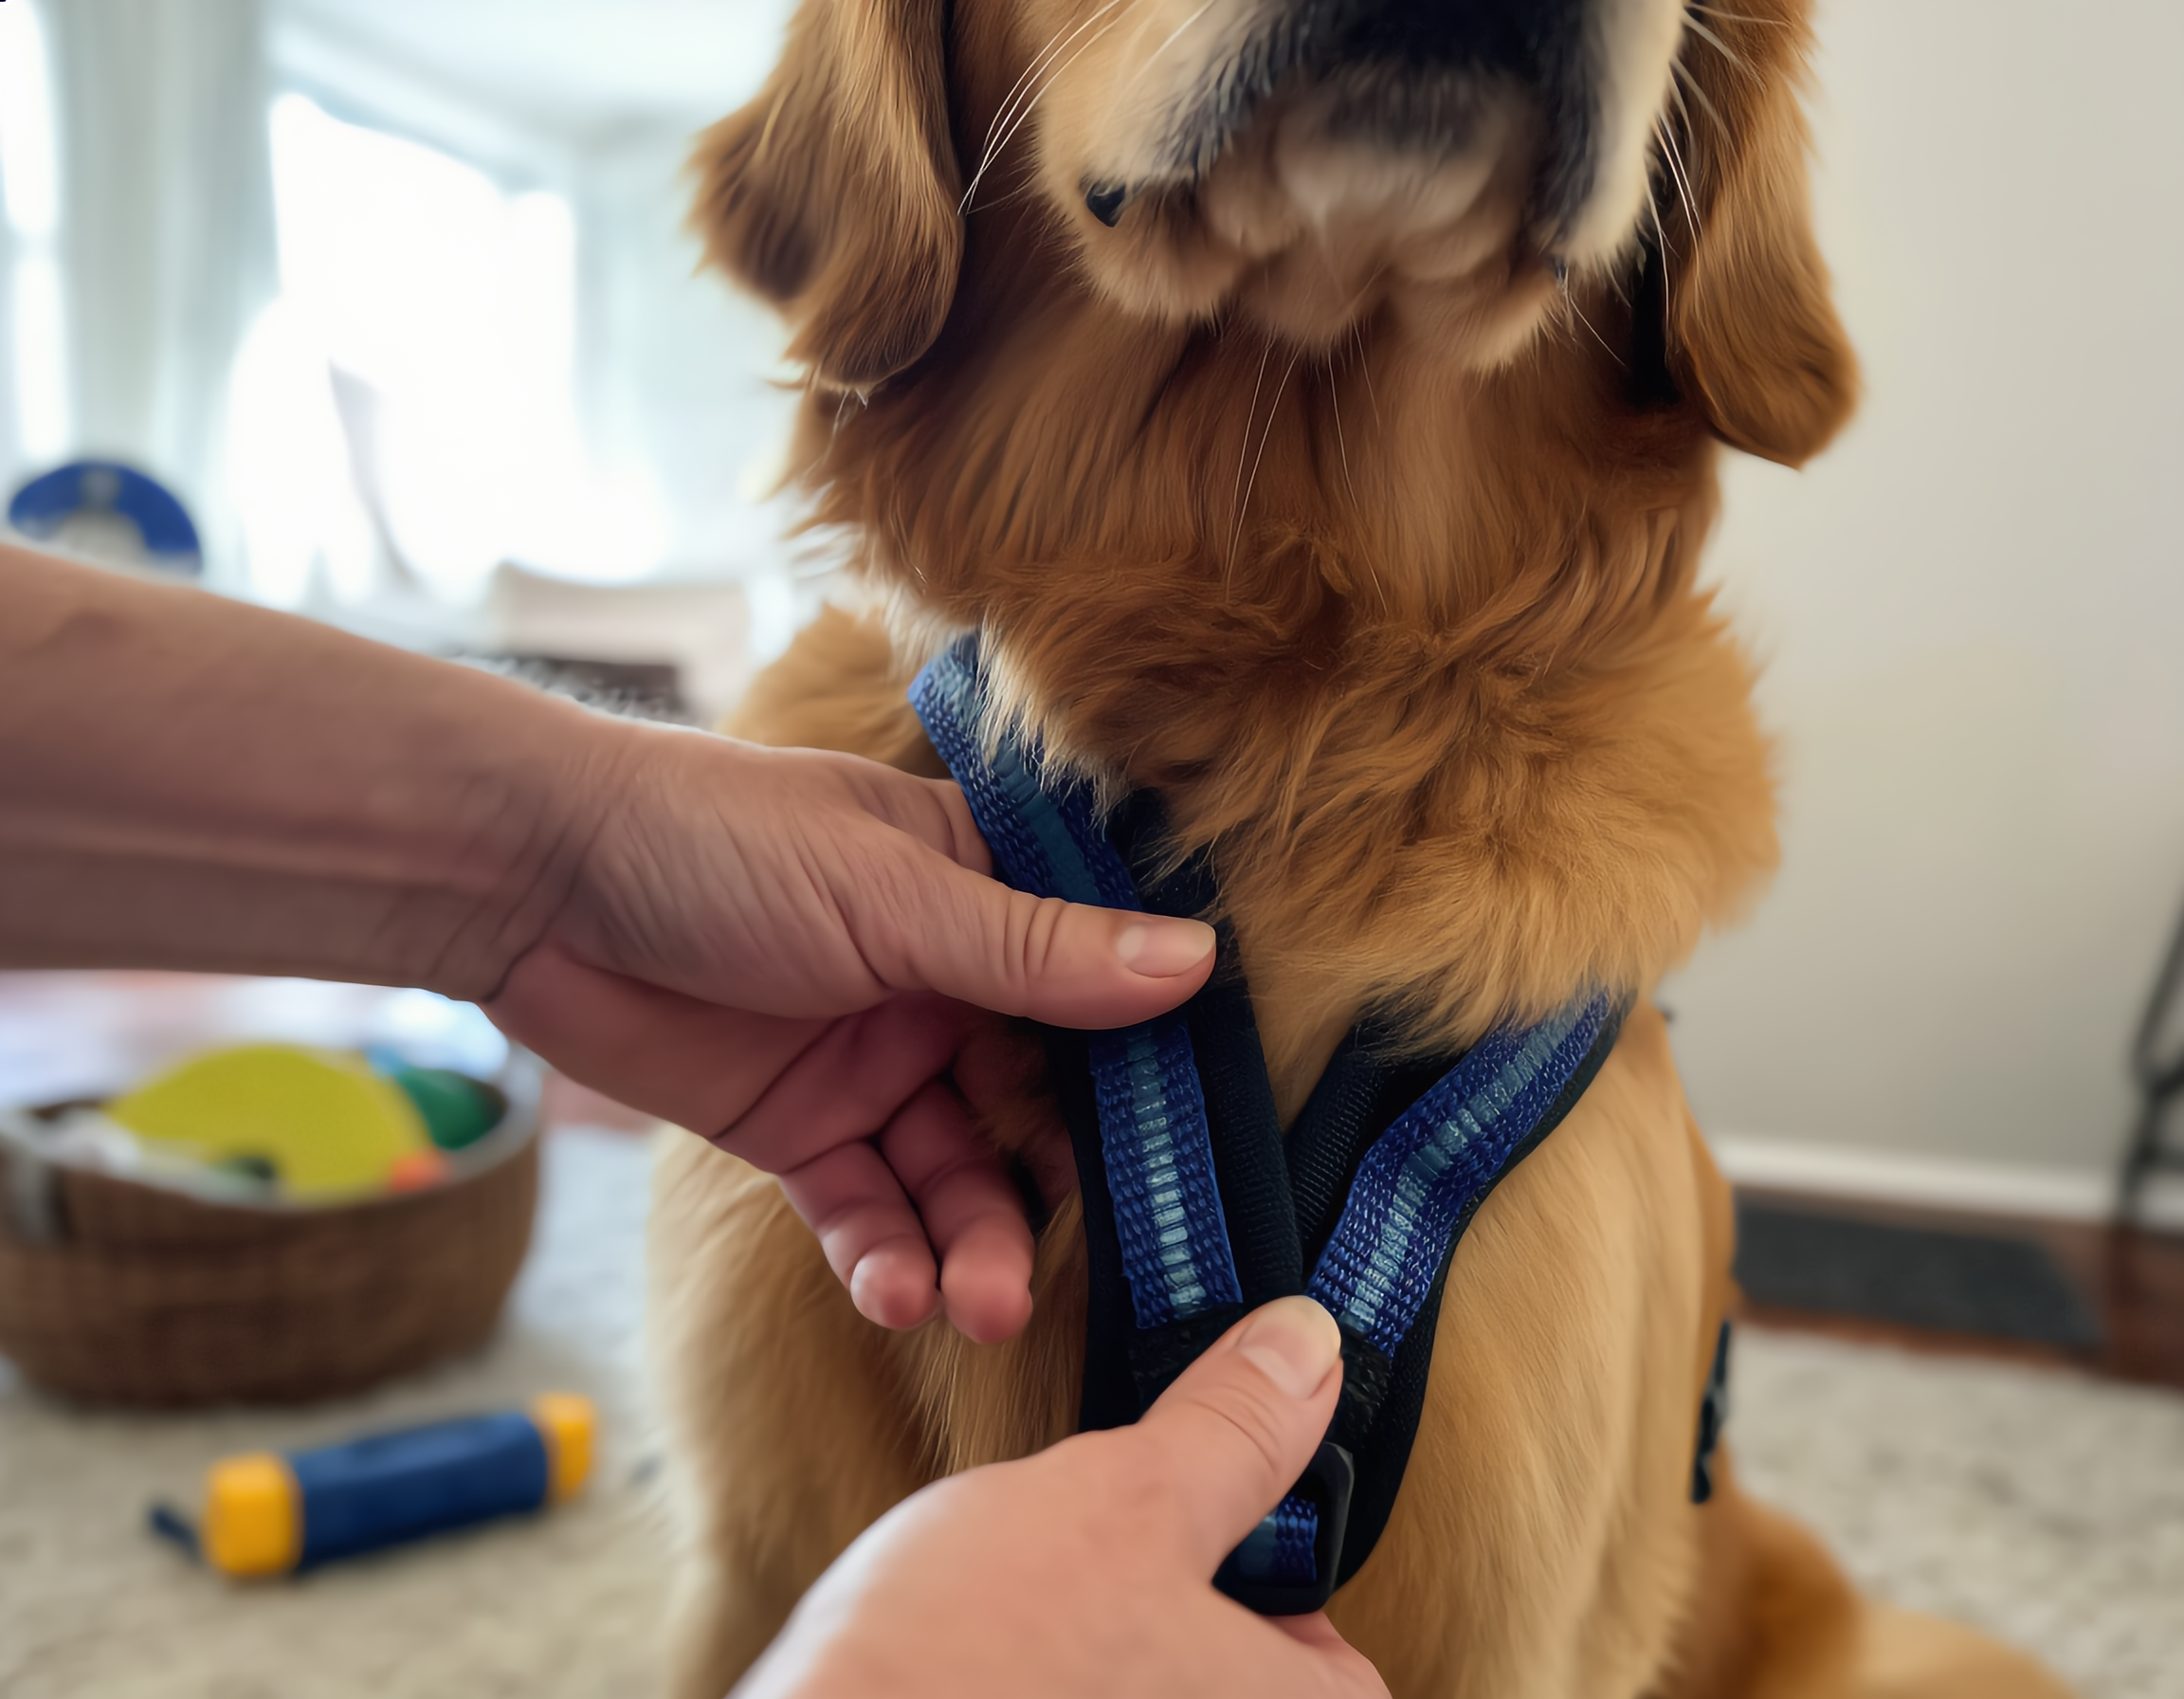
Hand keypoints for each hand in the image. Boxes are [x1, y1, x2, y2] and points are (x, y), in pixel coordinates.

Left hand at [484, 726, 1214, 1342]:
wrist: (532, 885)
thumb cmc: (719, 841)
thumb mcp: (891, 895)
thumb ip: (1036, 950)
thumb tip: (1195, 962)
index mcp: (977, 892)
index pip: (1093, 980)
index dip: (1144, 1062)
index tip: (1199, 1144)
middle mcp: (940, 982)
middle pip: (1033, 1100)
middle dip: (1060, 1184)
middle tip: (1091, 1261)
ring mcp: (868, 1061)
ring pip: (951, 1172)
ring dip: (975, 1242)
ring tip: (988, 1304)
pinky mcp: (793, 1129)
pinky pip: (860, 1207)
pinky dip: (881, 1255)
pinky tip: (896, 1293)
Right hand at [735, 1298, 1388, 1698]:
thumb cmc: (972, 1660)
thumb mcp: (1126, 1502)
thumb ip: (1232, 1432)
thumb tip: (1311, 1350)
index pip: (1336, 1659)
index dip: (1280, 1573)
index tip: (1216, 1502)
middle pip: (1230, 1668)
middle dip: (1177, 1597)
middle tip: (1109, 1535)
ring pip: (1134, 1678)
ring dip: (1097, 1630)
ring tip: (1031, 1579)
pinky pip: (1057, 1691)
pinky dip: (1034, 1667)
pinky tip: (982, 1634)